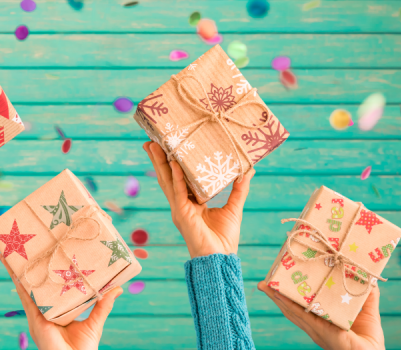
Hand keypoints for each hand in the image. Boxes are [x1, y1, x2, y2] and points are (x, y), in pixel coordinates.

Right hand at [0, 256, 122, 349]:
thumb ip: (103, 305)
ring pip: (24, 288)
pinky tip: (12, 270)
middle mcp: (43, 312)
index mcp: (57, 311)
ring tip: (7, 254)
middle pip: (34, 285)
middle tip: (21, 249)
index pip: (50, 289)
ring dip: (15, 272)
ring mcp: (37, 315)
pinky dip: (18, 283)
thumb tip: (118, 289)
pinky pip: (24, 298)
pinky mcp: (34, 318)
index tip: (46, 256)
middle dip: (26, 269)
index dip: (46, 274)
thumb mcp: (94, 322)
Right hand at [143, 141, 254, 257]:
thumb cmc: (224, 239)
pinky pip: (178, 192)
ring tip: (154, 146)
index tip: (169, 146)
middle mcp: (180, 204)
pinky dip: (176, 178)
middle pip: (166, 177)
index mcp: (190, 203)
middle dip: (158, 159)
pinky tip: (174, 164)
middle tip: (152, 141)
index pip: (177, 178)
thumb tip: (248, 171)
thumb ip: (239, 190)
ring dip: (160, 163)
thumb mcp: (233, 208)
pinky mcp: (182, 214)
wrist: (220, 260)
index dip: (171, 163)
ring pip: (166, 181)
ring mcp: (179, 209)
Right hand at [257, 281, 384, 349]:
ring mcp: (316, 330)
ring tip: (265, 285)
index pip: (301, 306)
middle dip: (276, 295)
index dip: (289, 294)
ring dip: (277, 298)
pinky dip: (289, 306)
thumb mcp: (368, 311)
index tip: (282, 279)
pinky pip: (303, 317)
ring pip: (291, 311)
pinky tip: (280, 296)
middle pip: (290, 308)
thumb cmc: (369, 340)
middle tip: (264, 281)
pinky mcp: (322, 332)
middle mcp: (314, 326)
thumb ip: (367, 295)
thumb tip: (367, 276)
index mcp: (321, 321)